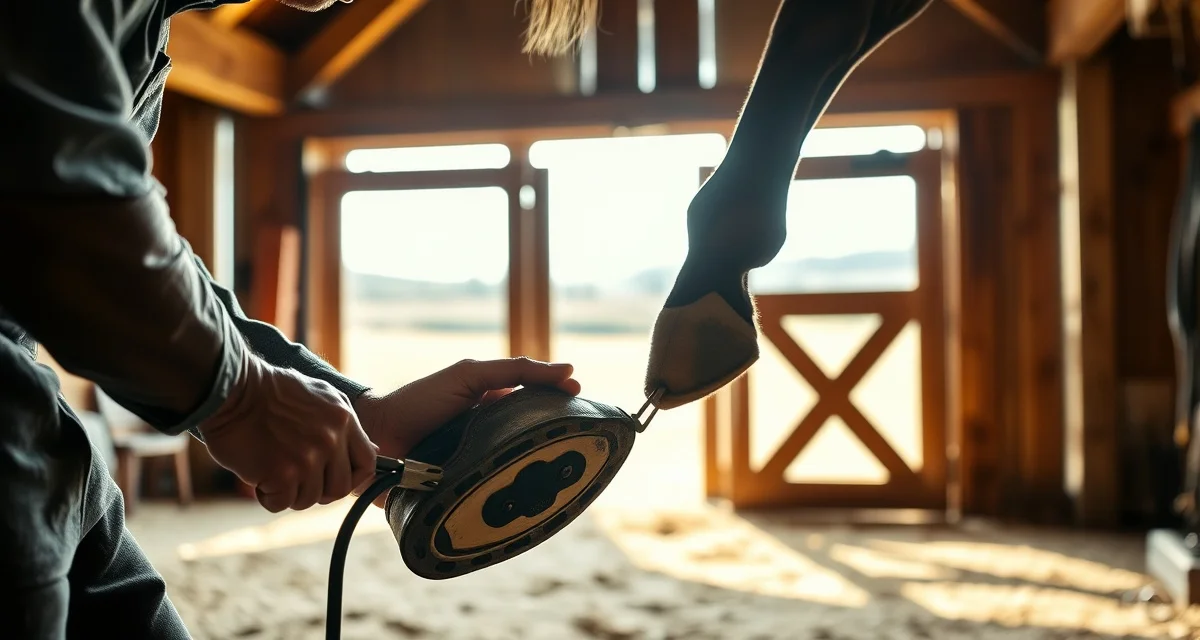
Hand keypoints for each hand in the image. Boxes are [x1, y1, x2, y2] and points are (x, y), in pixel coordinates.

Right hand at [199, 352, 377, 512]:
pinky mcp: (282, 474)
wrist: (231, 390)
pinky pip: (281, 503)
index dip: (354, 479)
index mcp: (343, 420)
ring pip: (309, 499)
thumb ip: (345, 425)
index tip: (335, 480)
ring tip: (272, 467)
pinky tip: (258, 474)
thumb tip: (372, 451)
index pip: (367, 463)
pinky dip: (267, 496)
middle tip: (296, 477)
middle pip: (339, 488)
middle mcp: (331, 440)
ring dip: (289, 491)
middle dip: (318, 489)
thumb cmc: (271, 392)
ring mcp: (308, 459)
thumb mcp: (322, 396)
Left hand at [352, 357, 580, 505]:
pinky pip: (495, 499)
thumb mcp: (470, 376)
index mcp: (496, 409)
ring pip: (517, 473)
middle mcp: (491, 439)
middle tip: (580, 450)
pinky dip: (509, 498)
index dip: (563, 410)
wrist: (373, 437)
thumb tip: (570, 370)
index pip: (539, 409)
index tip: (587, 412)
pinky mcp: (467, 495)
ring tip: (560, 479)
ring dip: (532, 475)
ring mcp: (481, 467)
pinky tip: (526, 501)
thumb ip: (515, 370)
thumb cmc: (419, 401)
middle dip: (554, 447)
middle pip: (533, 443)